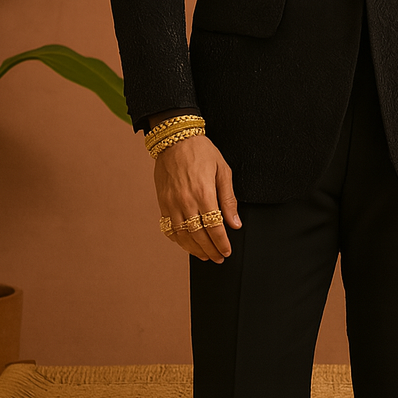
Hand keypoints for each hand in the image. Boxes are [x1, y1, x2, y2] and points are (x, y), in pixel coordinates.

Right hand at [153, 134, 240, 263]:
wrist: (174, 139)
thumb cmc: (201, 151)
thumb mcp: (223, 171)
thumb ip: (229, 199)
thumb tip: (235, 224)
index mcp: (204, 193)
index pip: (214, 228)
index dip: (221, 243)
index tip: (227, 252)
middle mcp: (186, 202)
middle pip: (199, 236)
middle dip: (210, 250)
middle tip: (218, 258)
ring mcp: (172, 203)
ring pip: (182, 236)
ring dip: (194, 250)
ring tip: (205, 256)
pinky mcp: (162, 202)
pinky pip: (169, 228)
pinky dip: (178, 240)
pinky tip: (187, 244)